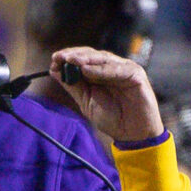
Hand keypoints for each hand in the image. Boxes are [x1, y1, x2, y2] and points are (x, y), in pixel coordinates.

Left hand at [50, 48, 164, 144]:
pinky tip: (86, 70)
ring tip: (70, 60)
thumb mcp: (87, 102)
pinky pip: (117, 69)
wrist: (133, 134)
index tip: (54, 60)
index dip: (68, 57)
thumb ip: (74, 86)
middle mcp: (112, 67)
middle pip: (92, 55)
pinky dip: (101, 70)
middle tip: (60, 57)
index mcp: (100, 73)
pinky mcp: (136, 75)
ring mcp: (125, 69)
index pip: (83, 58)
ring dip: (85, 59)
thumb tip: (55, 70)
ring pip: (103, 59)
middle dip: (74, 55)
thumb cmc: (113, 118)